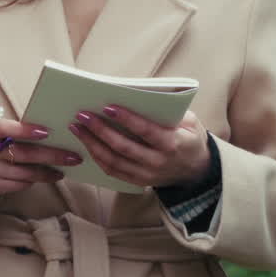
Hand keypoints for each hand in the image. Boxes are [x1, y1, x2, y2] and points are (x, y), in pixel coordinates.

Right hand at [0, 115, 82, 197]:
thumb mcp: (3, 135)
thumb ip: (22, 132)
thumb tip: (56, 135)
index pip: (6, 128)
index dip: (25, 130)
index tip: (47, 132)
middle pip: (23, 154)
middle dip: (51, 155)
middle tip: (72, 157)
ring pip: (25, 172)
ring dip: (47, 172)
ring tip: (63, 170)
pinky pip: (20, 184)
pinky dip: (36, 181)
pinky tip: (48, 177)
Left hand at [69, 107, 210, 188]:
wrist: (197, 171)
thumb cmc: (190, 139)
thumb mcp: (191, 121)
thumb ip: (170, 110)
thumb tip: (141, 94)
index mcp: (172, 144)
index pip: (146, 130)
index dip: (126, 119)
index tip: (108, 107)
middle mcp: (157, 162)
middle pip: (123, 147)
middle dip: (100, 130)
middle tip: (82, 115)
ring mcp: (146, 175)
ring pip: (113, 161)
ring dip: (92, 144)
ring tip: (77, 128)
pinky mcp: (138, 182)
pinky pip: (113, 171)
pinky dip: (97, 157)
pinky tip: (86, 144)